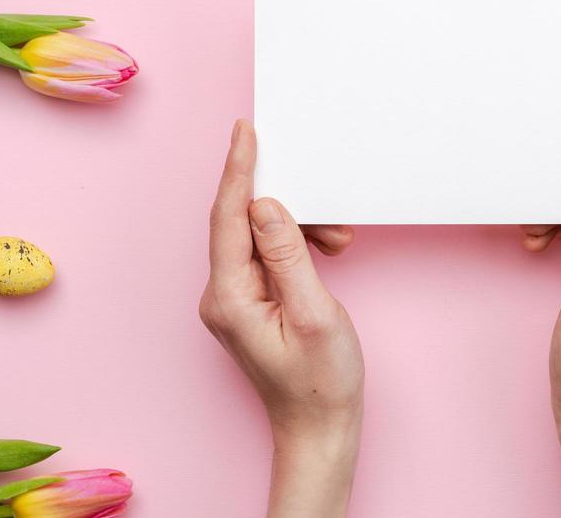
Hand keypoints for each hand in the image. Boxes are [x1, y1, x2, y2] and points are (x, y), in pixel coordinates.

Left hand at [199, 120, 363, 517]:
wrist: (320, 429)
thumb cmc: (321, 382)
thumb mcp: (316, 312)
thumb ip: (289, 254)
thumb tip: (266, 205)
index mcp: (230, 297)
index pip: (229, 217)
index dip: (239, 169)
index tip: (246, 130)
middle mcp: (222, 295)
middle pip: (242, 222)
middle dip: (286, 203)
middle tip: (326, 203)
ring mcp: (234, 299)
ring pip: (260, 236)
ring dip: (299, 228)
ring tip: (337, 244)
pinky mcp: (250, 302)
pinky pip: (268, 254)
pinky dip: (297, 245)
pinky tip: (325, 253)